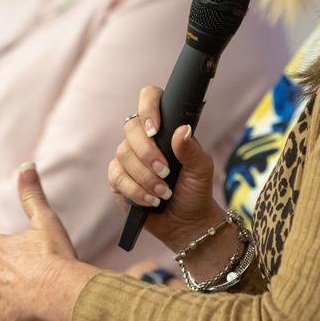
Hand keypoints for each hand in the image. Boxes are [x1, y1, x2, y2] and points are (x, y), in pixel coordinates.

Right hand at [110, 85, 224, 249]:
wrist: (187, 222)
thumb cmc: (196, 190)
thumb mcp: (202, 169)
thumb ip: (192, 149)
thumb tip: (182, 130)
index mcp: (165, 127)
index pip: (150, 99)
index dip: (147, 107)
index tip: (155, 129)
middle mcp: (143, 138)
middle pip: (130, 128)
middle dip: (147, 153)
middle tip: (166, 172)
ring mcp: (128, 158)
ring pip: (123, 154)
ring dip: (145, 176)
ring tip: (163, 192)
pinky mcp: (118, 179)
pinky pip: (117, 177)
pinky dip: (136, 190)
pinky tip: (151, 200)